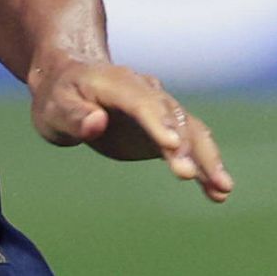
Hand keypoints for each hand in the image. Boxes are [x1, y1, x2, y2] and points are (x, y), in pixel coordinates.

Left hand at [29, 57, 231, 201]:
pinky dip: (205, 167)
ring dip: (207, 159)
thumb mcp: (54, 108)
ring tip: (222, 189)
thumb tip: (96, 123)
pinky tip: (219, 193)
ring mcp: (159, 110)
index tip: (170, 146)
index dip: (157, 122)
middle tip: (189, 176)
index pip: (141, 102)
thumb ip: (74, 116)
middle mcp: (146, 92)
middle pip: (172, 118)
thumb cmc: (59, 97)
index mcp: (117, 83)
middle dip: (184, 146)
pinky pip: (191, 146)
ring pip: (191, 132)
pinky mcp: (164, 131)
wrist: (71, 82)